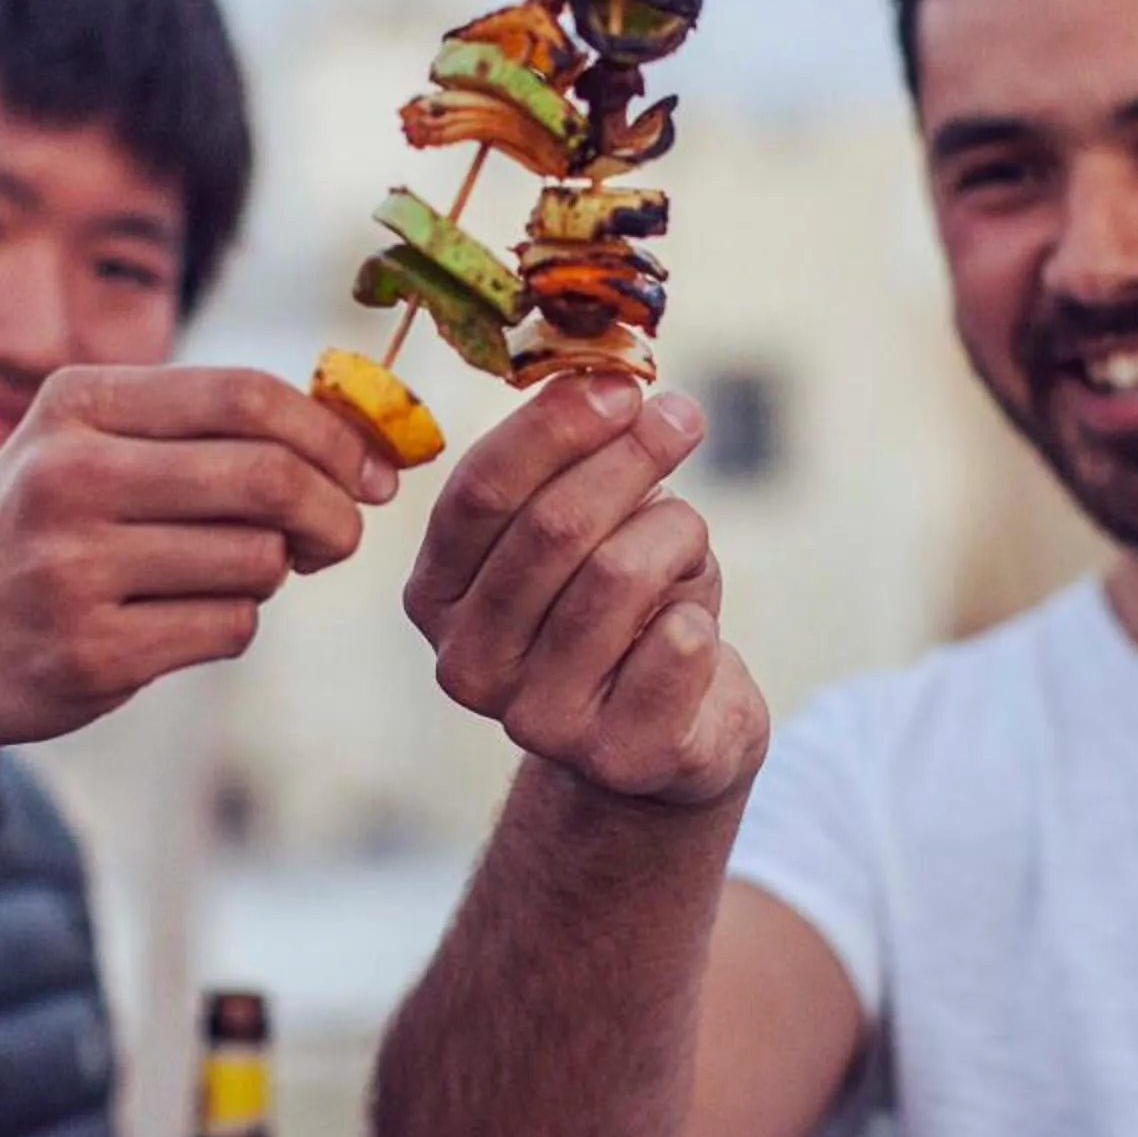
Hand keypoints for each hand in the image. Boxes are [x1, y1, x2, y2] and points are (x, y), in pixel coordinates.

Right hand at [0, 364, 395, 754]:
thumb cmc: (43, 531)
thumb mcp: (90, 445)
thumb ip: (207, 430)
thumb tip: (362, 446)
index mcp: (76, 404)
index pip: (247, 395)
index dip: (332, 434)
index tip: (373, 472)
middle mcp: (68, 476)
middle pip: (269, 477)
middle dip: (332, 511)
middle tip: (339, 535)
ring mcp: (74, 568)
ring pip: (259, 560)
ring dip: (271, 574)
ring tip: (218, 575)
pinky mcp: (91, 652)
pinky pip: (231, 628)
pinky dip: (233, 624)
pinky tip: (178, 621)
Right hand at [404, 377, 766, 808]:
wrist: (666, 737)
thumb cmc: (621, 608)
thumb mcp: (582, 529)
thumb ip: (575, 461)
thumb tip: (612, 379)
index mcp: (436, 596)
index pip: (479, 492)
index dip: (553, 427)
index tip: (622, 385)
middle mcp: (466, 664)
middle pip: (552, 527)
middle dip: (630, 457)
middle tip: (682, 419)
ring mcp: (534, 720)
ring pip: (619, 574)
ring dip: (675, 533)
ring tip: (684, 540)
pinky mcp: (615, 757)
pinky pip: (679, 643)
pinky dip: (702, 612)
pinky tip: (692, 628)